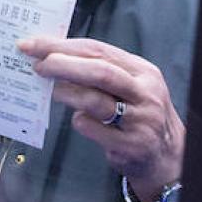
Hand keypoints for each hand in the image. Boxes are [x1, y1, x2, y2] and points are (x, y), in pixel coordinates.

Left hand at [19, 37, 183, 201]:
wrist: (167, 155)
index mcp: (142, 71)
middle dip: (63, 65)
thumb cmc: (139, 114)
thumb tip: (52, 58)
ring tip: (51, 91)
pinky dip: (79, 121)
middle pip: (100, 71)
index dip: (63, 46)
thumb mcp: (129, 86)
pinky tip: (77, 119)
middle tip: (38, 65)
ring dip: (66, 93)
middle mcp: (145, 93)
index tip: (34, 45)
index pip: (98, 50)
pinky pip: (93, 129)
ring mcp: (140, 120)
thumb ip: (99, 72)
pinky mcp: (131, 145)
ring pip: (95, 100)